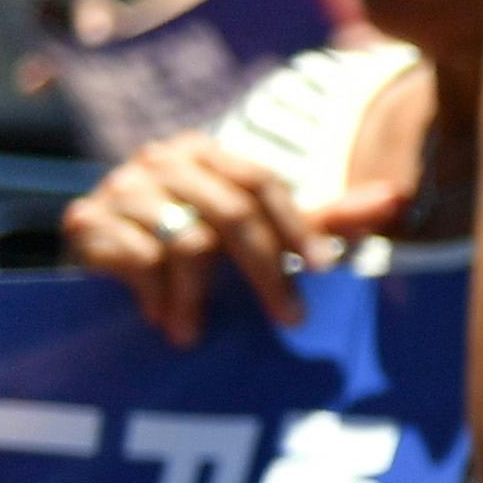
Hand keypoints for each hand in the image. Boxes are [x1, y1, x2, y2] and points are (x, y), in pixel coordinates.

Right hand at [62, 134, 397, 347]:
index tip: (324, 270)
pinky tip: (161, 318)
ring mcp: (122, 186)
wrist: (101, 251)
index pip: (263, 182)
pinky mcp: (87, 219)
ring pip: (186, 241)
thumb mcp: (258, 226)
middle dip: (265, 271)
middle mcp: (162, 158)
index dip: (297, 226)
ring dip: (200, 296)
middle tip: (288, 318)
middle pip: (232, 213)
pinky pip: (139, 258)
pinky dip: (157, 295)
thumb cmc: (196, 237)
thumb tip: (395, 198)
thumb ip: (323, 216)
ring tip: (198, 332)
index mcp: (207, 151)